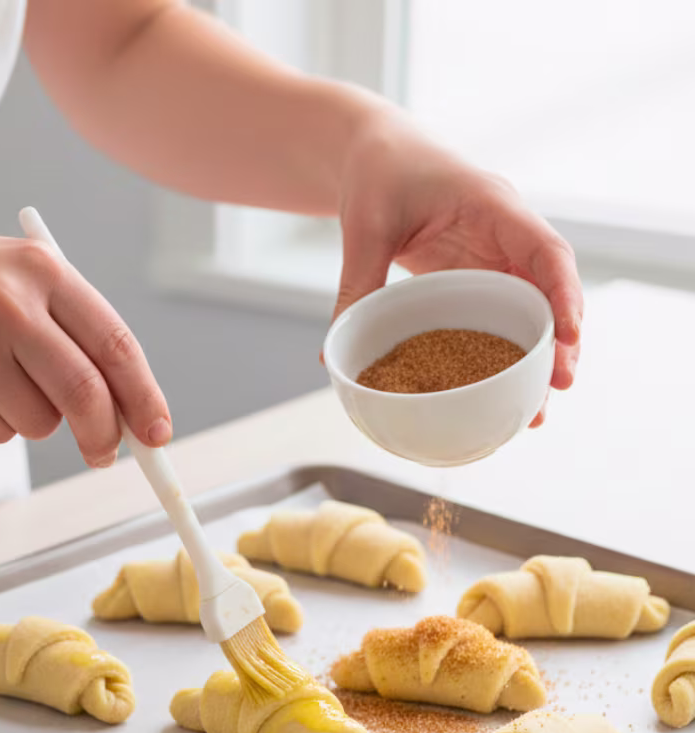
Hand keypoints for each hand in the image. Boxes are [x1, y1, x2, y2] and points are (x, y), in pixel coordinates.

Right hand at [0, 225, 170, 466]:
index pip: (115, 344)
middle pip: (85, 395)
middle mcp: (8, 305)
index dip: (144, 396)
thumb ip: (70, 330)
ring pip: (39, 422)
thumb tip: (127, 409)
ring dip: (31, 418)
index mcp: (39, 269)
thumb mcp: (11, 276)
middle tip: (104, 452)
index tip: (157, 433)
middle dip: (104, 435)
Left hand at [333, 107, 582, 426]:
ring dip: (536, 356)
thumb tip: (334, 352)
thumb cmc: (377, 172)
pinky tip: (502, 390)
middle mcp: (505, 233)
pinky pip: (499, 314)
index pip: (544, 249)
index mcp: (493, 206)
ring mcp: (494, 256)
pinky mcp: (475, 276)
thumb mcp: (365, 226)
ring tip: (536, 409)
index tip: (568, 335)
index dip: (562, 292)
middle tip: (559, 388)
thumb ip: (357, 284)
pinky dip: (504, 351)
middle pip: (548, 290)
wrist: (374, 153)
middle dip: (559, 340)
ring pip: (530, 309)